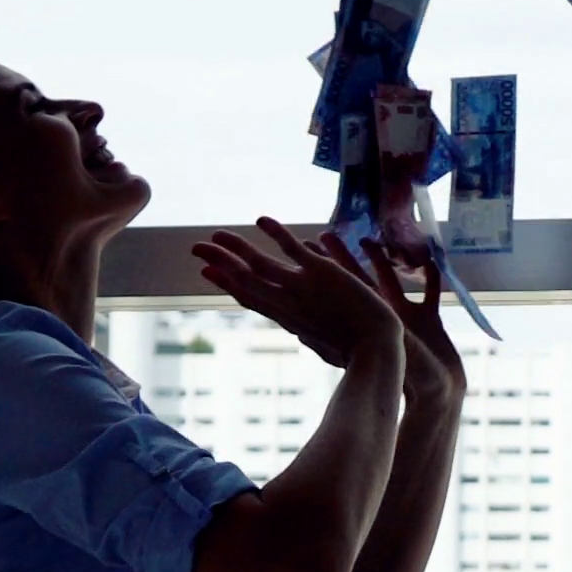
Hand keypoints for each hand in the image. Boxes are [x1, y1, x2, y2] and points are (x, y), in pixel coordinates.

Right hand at [191, 218, 400, 368]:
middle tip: (196, 249)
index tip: (208, 273)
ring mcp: (300, 288)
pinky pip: (292, 248)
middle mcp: (287, 303)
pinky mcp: (320, 273)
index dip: (228, 283)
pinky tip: (260, 219)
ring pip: (259, 264)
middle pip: (244, 280)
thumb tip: (299, 333)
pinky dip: (276, 233)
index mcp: (289, 318)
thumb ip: (308, 334)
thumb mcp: (324, 345)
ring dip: (235, 248)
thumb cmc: (356, 353)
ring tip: (216, 234)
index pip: (252, 298)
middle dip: (219, 263)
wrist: (374, 349)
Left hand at [310, 233, 465, 403]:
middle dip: (344, 260)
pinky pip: (431, 292)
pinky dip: (431, 277)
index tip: (308, 247)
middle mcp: (384, 317)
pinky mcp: (432, 321)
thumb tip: (301, 333)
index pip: (341, 287)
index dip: (326, 267)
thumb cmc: (408, 378)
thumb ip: (349, 339)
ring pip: (392, 282)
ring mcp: (408, 318)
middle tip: (327, 236)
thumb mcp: (378, 351)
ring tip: (369, 240)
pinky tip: (430, 258)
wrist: (437, 395)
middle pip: (360, 281)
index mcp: (369, 322)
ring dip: (382, 262)